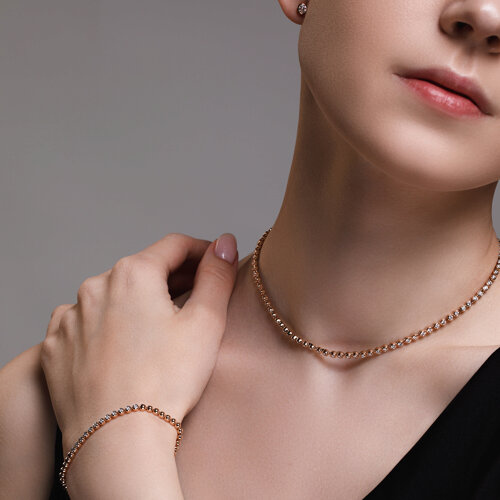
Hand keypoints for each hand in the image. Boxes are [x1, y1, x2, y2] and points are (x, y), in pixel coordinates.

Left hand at [40, 232, 238, 454]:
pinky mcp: (57, 345)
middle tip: (195, 296)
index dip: (201, 251)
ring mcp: (71, 316)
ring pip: (114, 295)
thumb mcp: (205, 322)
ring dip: (138, 301)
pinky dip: (107, 325)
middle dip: (172, 278)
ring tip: (159, 327)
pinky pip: (85, 322)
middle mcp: (95, 286)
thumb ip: (217, 275)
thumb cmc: (164, 382)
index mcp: (133, 274)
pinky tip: (123, 346)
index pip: (174, 246)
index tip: (214, 262)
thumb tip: (224, 244)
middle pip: (143, 269)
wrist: (117, 440)